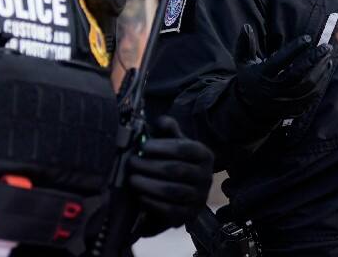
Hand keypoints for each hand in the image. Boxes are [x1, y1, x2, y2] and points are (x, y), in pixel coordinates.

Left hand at [127, 116, 214, 237]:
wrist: (187, 190)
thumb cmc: (177, 161)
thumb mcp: (177, 143)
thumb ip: (169, 129)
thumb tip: (160, 121)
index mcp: (204, 155)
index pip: (185, 149)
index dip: (163, 147)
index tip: (144, 147)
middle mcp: (205, 177)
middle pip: (176, 170)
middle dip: (150, 166)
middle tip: (132, 162)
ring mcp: (198, 197)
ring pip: (172, 191)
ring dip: (148, 184)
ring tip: (132, 179)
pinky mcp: (188, 215)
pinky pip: (169, 210)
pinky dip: (152, 202)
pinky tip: (140, 195)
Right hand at [233, 26, 335, 122]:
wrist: (250, 108)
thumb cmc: (250, 78)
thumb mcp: (243, 61)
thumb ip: (244, 44)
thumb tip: (246, 26)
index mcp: (262, 76)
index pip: (280, 61)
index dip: (294, 49)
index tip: (307, 38)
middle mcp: (274, 90)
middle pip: (298, 75)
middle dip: (314, 60)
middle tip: (326, 47)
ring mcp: (284, 101)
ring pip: (307, 86)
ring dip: (321, 70)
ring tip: (327, 56)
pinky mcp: (294, 109)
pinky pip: (312, 96)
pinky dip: (321, 82)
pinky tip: (326, 69)